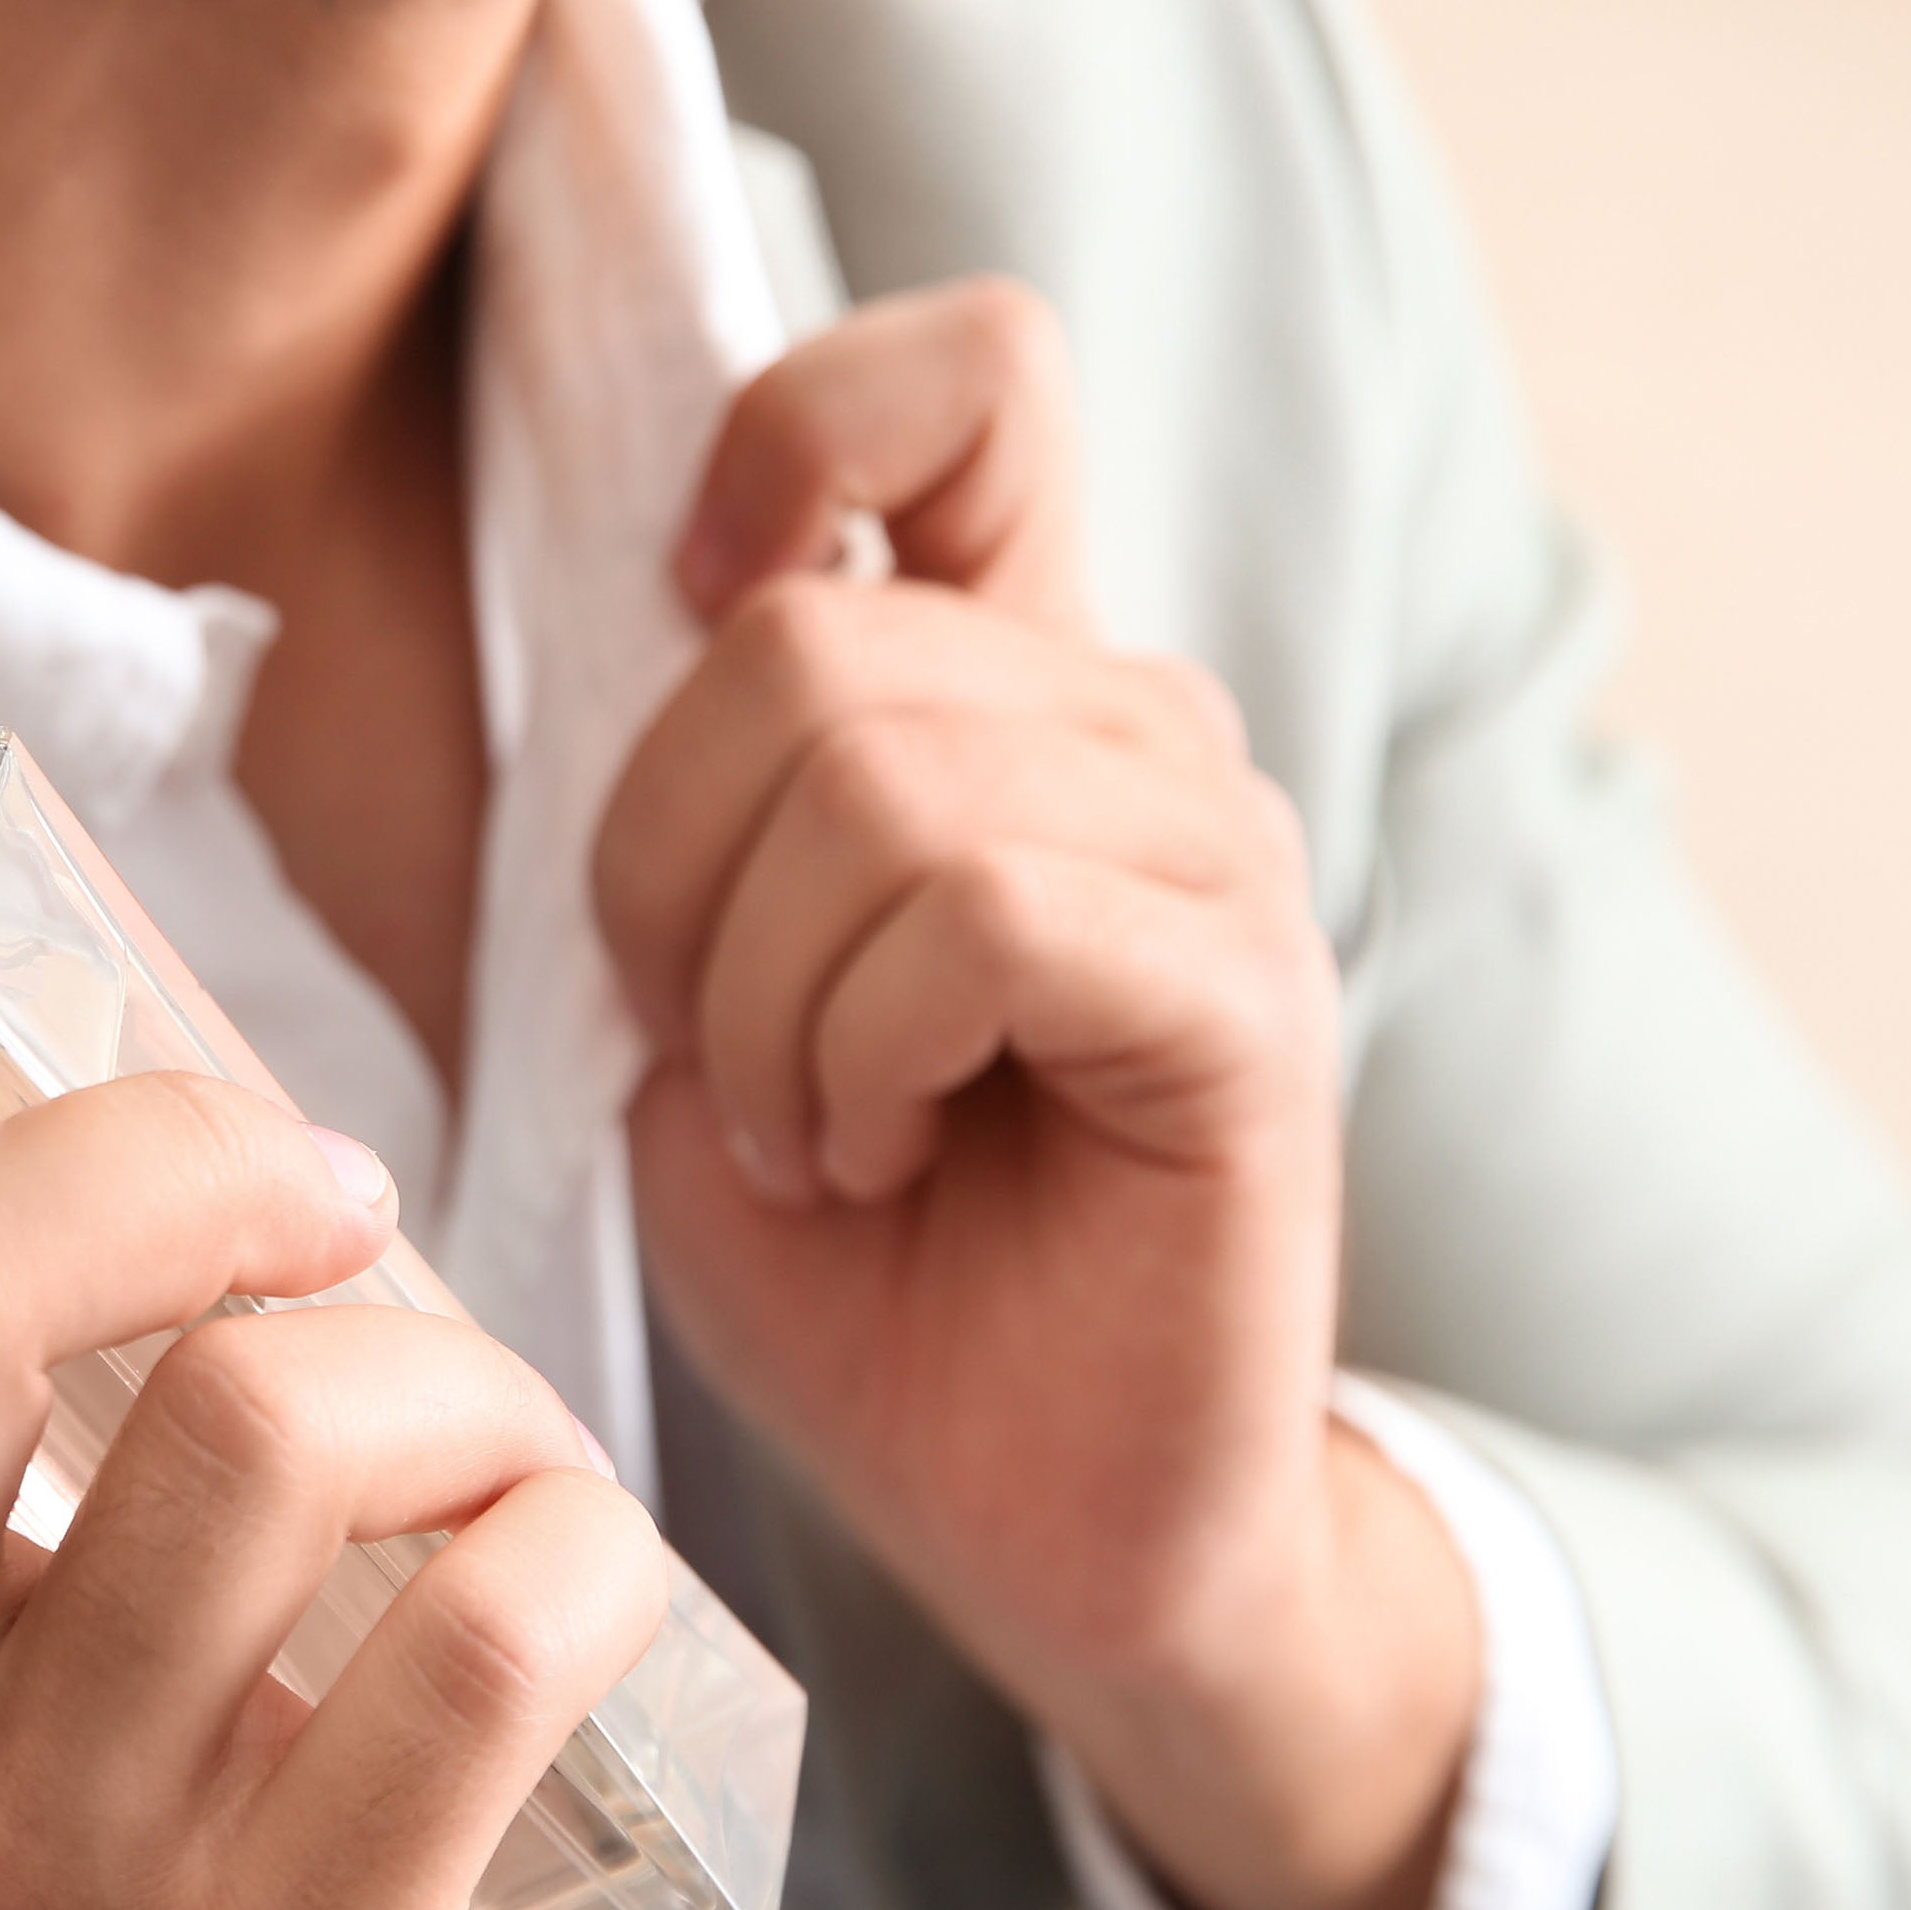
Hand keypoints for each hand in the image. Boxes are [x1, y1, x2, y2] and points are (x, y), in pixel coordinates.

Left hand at [598, 282, 1478, 1909]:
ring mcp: (1210, 851)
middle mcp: (1131, 728)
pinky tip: (877, 1161)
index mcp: (1007, 691)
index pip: (972, 380)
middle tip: (717, 1053)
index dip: (801, 429)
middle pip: (809, 631)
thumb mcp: (704, 1002)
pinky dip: (858, 1056)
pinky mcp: (1240, 999)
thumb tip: (670, 640)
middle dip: (669, 870)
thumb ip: (692, 812)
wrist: (1037, 1529)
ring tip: (815, 1135)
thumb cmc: (870, 1276)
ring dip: (764, 999)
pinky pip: (980, 915)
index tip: (686, 598)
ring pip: (880, 777)